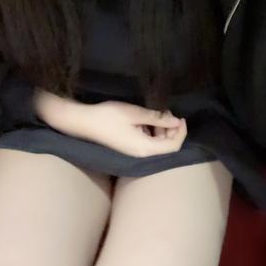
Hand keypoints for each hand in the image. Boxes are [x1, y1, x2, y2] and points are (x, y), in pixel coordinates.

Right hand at [34, 89, 186, 157]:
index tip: (181, 117)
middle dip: (171, 130)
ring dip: (161, 129)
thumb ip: (157, 118)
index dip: (181, 133)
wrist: (84, 122)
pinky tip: (146, 119)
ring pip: (157, 144)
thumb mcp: (135, 113)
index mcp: (145, 148)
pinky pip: (147, 141)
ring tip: (158, 113)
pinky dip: (151, 131)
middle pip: (166, 146)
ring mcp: (134, 151)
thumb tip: (176, 121)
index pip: (172, 146)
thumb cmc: (109, 117)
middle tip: (168, 112)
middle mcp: (142, 153)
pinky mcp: (129, 146)